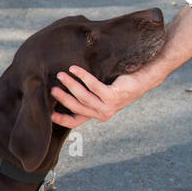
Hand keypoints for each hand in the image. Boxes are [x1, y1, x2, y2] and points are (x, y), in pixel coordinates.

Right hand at [49, 62, 163, 128]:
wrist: (142, 78)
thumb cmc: (119, 83)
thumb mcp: (102, 92)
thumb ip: (88, 95)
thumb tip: (64, 86)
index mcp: (98, 114)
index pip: (76, 121)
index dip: (62, 120)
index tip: (49, 115)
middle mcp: (102, 113)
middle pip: (77, 107)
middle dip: (62, 98)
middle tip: (52, 88)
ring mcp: (108, 106)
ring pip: (83, 96)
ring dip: (70, 84)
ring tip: (61, 74)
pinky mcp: (113, 96)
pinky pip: (93, 85)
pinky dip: (82, 76)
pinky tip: (75, 69)